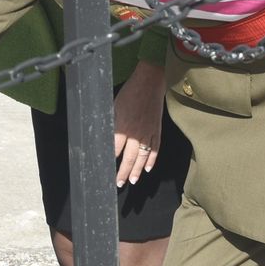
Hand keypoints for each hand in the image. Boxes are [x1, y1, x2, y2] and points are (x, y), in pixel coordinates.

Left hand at [112, 62, 164, 186]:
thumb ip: (112, 124)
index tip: (106, 170)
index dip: (111, 161)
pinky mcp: (157, 130)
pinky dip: (152, 160)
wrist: (150, 82)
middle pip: (129, 158)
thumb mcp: (114, 107)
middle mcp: (136, 133)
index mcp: (123, 127)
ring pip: (143, 157)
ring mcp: (148, 133)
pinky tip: (147, 168)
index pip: (115, 150)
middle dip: (123, 172)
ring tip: (132, 180)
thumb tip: (108, 138)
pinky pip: (155, 149)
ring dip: (137, 170)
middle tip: (119, 183)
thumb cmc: (129, 92)